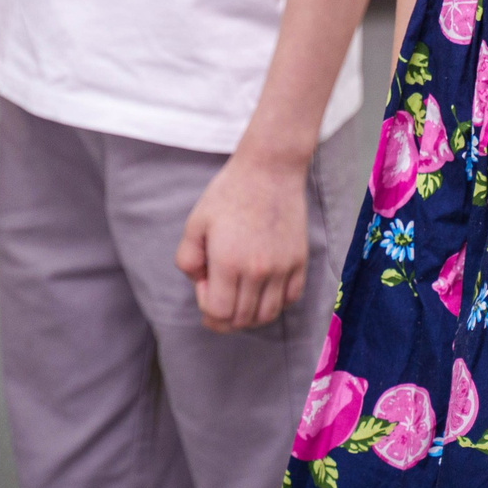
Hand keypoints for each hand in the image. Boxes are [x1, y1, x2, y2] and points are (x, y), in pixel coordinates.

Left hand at [174, 146, 308, 332]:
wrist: (270, 169)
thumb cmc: (229, 193)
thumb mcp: (195, 223)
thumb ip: (187, 260)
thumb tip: (201, 284)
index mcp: (228, 262)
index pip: (219, 312)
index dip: (207, 308)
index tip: (206, 285)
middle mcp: (257, 270)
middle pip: (242, 319)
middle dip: (224, 316)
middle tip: (218, 296)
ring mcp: (282, 267)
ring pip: (267, 315)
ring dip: (250, 315)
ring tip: (240, 297)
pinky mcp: (299, 260)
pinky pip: (290, 298)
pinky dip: (275, 302)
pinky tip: (262, 289)